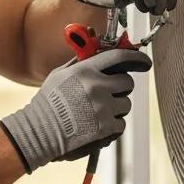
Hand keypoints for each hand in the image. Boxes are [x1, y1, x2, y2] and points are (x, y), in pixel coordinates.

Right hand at [0, 48, 151, 172]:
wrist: (39, 132)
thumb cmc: (47, 104)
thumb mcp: (59, 75)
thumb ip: (80, 63)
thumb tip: (95, 52)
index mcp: (85, 71)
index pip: (119, 57)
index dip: (135, 57)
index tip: (144, 61)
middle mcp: (97, 87)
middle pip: (127, 82)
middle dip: (121, 88)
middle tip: (109, 93)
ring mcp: (103, 107)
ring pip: (126, 104)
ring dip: (116, 108)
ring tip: (97, 112)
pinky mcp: (106, 127)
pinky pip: (121, 123)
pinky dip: (113, 126)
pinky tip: (97, 125)